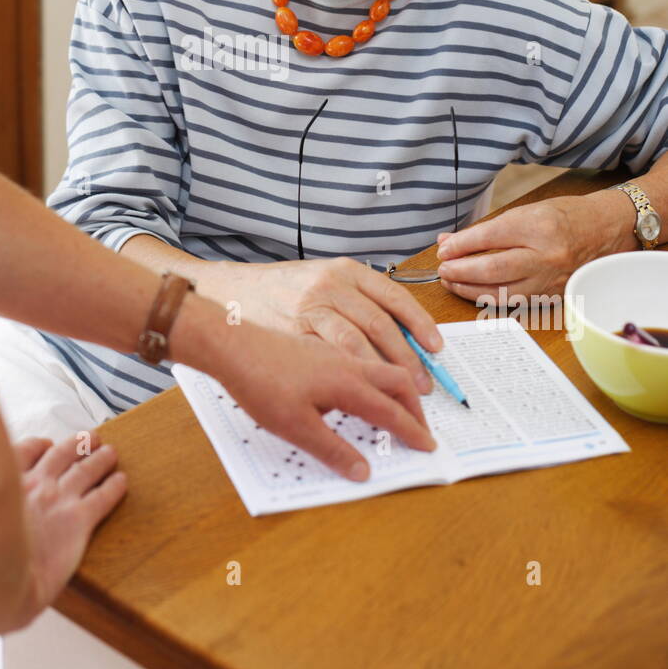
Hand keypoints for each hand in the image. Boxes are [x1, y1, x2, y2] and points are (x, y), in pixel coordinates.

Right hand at [15, 433, 125, 621]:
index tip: (48, 445)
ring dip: (100, 459)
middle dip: (76, 445)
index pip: (27, 451)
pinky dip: (114, 487)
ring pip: (87, 470)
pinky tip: (121, 481)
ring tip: (110, 451)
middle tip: (88, 438)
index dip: (41, 446)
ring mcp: (58, 500)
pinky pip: (103, 498)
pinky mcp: (78, 520)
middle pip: (61, 454)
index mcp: (5, 482)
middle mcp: (33, 485)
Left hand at [210, 321, 437, 480]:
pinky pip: (362, 361)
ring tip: (399, 406)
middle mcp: (347, 364)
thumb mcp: (296, 428)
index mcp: (348, 384)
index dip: (412, 431)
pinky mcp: (319, 350)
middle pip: (397, 381)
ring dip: (398, 387)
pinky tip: (361, 389)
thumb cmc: (261, 384)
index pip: (392, 411)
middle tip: (420, 428)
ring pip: (380, 367)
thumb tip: (364, 472)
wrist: (231, 345)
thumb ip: (333, 450)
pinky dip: (376, 378)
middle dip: (414, 405)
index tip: (428, 446)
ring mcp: (334, 353)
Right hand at [221, 256, 442, 393]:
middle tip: (423, 384)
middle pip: (380, 323)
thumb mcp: (324, 281)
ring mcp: (310, 307)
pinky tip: (363, 394)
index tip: (437, 348)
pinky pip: (328, 357)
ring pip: (357, 342)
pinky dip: (350, 377)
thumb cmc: (283, 291)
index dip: (420, 324)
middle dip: (407, 358)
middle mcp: (331, 285)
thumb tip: (403, 338)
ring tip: (399, 397)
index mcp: (346, 271)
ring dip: (382, 372)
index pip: (394, 296)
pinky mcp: (293, 330)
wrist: (232, 292)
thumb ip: (358, 303)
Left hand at [436, 194, 630, 304]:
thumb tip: (448, 242)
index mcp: (537, 226)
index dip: (460, 246)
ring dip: (470, 289)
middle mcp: (545, 255)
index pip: (489, 238)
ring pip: (501, 292)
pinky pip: (514, 302)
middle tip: (443, 269)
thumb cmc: (564, 216)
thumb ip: (486, 229)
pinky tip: (473, 292)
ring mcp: (550, 278)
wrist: (605, 230)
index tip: (443, 249)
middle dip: (460, 270)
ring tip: (451, 281)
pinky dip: (489, 298)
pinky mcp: (552, 296)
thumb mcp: (525, 211)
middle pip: (492, 268)